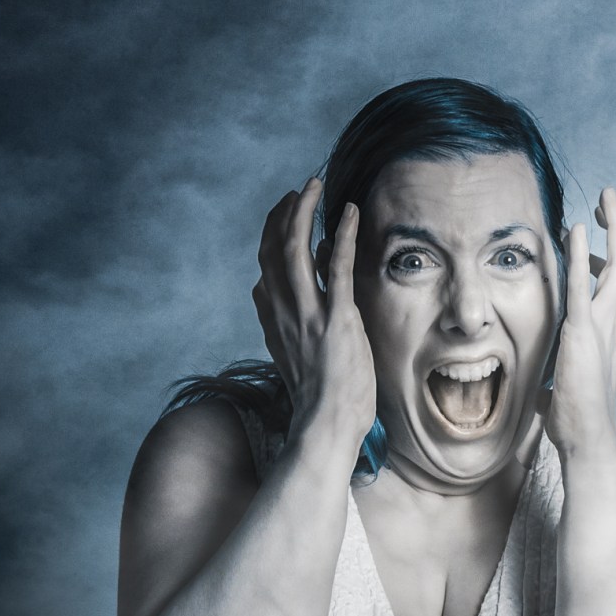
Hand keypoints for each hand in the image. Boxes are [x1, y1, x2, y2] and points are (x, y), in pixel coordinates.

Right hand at [252, 178, 375, 445]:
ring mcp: (307, 314)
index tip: (285, 217)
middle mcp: (283, 313)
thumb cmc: (323, 402)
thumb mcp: (301, 356)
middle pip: (271, 250)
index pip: (265, 269)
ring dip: (302, 212)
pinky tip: (350, 212)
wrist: (326, 427)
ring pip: (294, 248)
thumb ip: (298, 321)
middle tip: (298, 192)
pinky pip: (335, 266)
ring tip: (313, 187)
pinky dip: (342, 235)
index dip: (272, 237)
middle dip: (282, 215)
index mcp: (274, 322)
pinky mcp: (336, 319)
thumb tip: (309, 288)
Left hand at [543, 187, 615, 458]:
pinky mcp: (582, 333)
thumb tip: (545, 391)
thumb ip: (560, 378)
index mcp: (611, 332)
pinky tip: (576, 228)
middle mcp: (613, 324)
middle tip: (611, 201)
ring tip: (607, 197)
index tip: (603, 233)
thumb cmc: (576, 422)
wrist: (586, 442)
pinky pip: (583, 285)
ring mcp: (601, 327)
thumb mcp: (566, 386)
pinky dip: (581, 254)